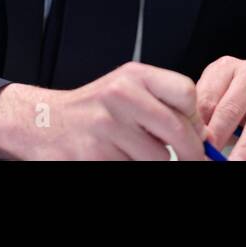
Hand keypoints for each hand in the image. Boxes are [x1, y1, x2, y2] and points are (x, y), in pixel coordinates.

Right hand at [0, 62, 208, 160]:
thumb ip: (160, 102)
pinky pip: (133, 170)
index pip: (186, 93)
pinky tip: (120, 159)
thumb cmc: (92, 109)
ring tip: (139, 154)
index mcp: (133, 76)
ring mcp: (106, 127)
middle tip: (192, 160)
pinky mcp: (95, 156)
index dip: (196, 119)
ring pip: (159, 159)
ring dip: (156, 163)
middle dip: (191, 153)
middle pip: (178, 132)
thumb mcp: (126, 89)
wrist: (43, 122)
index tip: (196, 132)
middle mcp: (120, 96)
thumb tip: (202, 133)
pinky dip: (132, 168)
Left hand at [196, 56, 245, 160]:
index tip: (195, 143)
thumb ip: (203, 110)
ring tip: (235, 164)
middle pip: (233, 107)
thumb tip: (192, 135)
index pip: (209, 97)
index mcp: (228, 67)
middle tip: (211, 154)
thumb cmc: (237, 96)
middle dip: (220, 135)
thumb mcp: (216, 94)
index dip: (201, 124)